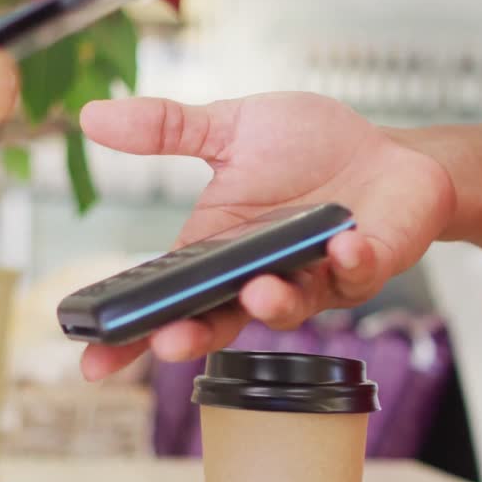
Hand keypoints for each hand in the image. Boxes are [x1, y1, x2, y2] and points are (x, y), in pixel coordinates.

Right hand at [78, 92, 455, 378]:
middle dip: (193, 336)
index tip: (91, 364)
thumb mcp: (231, 128)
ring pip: (288, 308)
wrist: (390, 150)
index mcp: (219, 250)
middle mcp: (260, 275)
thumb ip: (166, 129)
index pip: (166, 297)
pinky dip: (348, 264)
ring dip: (271, 305)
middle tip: (169, 343)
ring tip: (257, 291)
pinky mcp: (366, 266)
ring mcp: (313, 278)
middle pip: (217, 321)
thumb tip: (90, 117)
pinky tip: (342, 248)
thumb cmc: (312, 148)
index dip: (129, 336)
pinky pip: (356, 274)